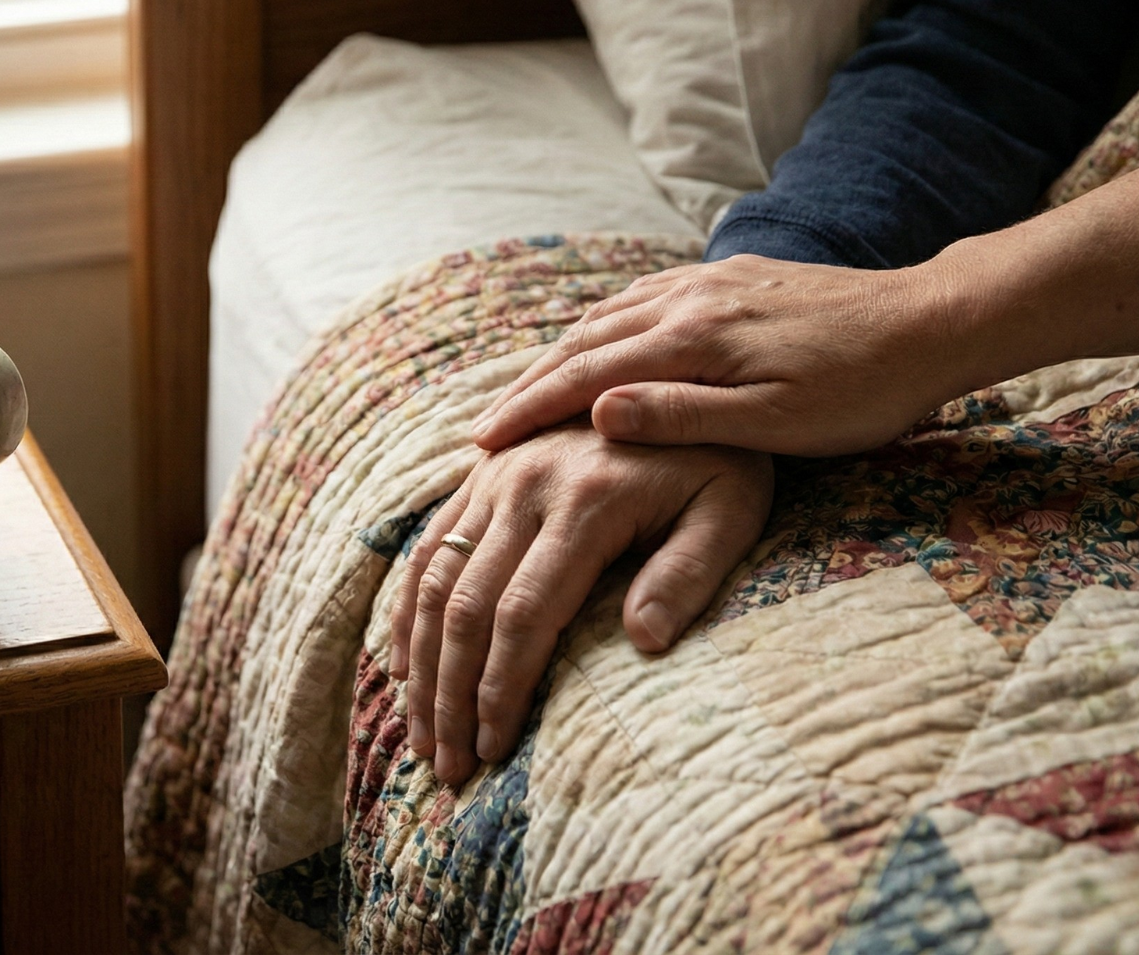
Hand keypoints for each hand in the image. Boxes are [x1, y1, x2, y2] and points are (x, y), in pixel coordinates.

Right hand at [389, 426, 771, 784]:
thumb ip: (689, 572)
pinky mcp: (482, 474)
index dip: (501, 687)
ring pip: (433, 579)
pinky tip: (405, 662)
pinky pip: (427, 546)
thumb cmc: (723, 458)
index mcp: (584, 500)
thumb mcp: (733, 508)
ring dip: (421, 662)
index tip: (494, 749)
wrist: (688, 373)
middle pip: (464, 605)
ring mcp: (495, 475)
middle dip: (449, 693)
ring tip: (423, 733)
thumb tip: (642, 642)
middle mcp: (524, 483)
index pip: (523, 613)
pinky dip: (409, 610)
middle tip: (448, 764)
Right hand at [470, 255, 966, 456]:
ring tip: (525, 390)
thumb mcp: (773, 423)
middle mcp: (687, 299)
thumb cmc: (860, 390)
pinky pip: (642, 296)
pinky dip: (601, 324)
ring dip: (558, 354)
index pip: (583, 377)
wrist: (932, 321)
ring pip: (609, 315)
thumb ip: (682, 415)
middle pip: (583, 342)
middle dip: (527, 385)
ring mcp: (708, 282)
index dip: (526, 411)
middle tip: (485, 427)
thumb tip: (594, 414)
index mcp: (693, 340)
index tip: (481, 442)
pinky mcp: (731, 277)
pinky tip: (598, 340)